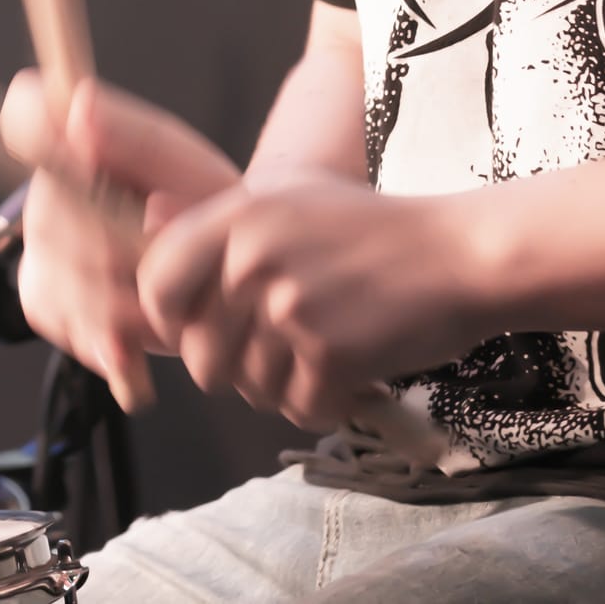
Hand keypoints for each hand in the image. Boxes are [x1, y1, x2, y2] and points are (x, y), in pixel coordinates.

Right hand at [0, 70, 239, 413]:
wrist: (226, 273)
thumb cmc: (207, 207)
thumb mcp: (188, 166)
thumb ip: (135, 138)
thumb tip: (77, 104)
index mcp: (74, 140)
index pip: (25, 117)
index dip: (40, 133)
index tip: (92, 158)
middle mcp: (45, 190)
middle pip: (63, 224)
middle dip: (129, 252)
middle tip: (178, 259)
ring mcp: (39, 248)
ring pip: (69, 284)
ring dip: (128, 305)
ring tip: (171, 303)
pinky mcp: (43, 300)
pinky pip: (66, 325)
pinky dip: (112, 341)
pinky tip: (143, 335)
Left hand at [136, 174, 490, 429]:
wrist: (458, 254)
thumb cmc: (371, 228)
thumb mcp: (290, 195)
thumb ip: (220, 218)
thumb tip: (147, 220)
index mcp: (238, 214)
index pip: (156, 284)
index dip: (171, 317)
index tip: (200, 324)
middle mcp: (254, 258)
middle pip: (199, 354)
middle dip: (235, 366)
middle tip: (282, 345)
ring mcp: (290, 307)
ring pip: (247, 390)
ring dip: (282, 385)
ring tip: (323, 346)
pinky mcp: (328, 355)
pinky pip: (296, 409)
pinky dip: (322, 402)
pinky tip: (351, 366)